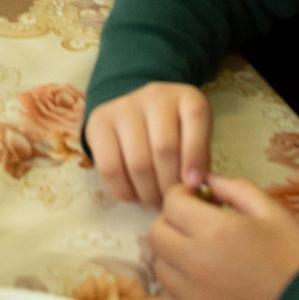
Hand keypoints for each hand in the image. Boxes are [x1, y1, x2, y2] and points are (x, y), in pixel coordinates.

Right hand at [84, 81, 210, 208]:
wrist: (134, 112)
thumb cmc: (173, 132)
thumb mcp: (193, 137)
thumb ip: (199, 159)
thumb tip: (192, 189)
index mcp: (186, 97)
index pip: (195, 118)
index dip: (196, 155)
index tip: (193, 186)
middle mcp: (154, 95)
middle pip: (164, 149)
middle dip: (170, 186)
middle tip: (171, 204)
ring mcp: (123, 107)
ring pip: (138, 163)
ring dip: (148, 193)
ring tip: (154, 203)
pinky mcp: (99, 123)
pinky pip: (110, 167)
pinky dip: (124, 191)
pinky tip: (134, 196)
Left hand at [147, 176, 298, 299]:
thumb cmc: (298, 262)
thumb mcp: (273, 213)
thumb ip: (234, 189)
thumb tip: (206, 181)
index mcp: (216, 231)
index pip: (171, 202)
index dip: (182, 196)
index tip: (197, 200)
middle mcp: (196, 264)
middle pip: (157, 234)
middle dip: (172, 224)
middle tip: (196, 227)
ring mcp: (192, 299)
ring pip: (160, 269)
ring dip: (174, 259)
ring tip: (203, 260)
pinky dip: (176, 295)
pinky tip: (200, 290)